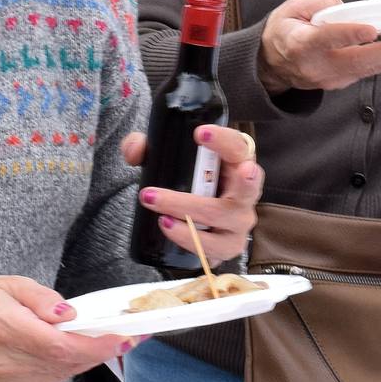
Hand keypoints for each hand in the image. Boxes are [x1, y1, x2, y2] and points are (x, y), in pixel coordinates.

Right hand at [0, 275, 133, 381]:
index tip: (124, 337)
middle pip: (69, 360)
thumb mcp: (6, 284)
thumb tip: (69, 313)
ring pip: (67, 371)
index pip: (59, 345)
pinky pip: (57, 378)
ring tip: (103, 336)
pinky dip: (71, 363)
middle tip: (128, 332)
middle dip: (102, 347)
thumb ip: (40, 297)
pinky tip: (71, 348)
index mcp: (4, 328)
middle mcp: (9, 362)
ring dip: (89, 354)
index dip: (96, 345)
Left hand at [123, 124, 262, 264]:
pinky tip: (170, 229)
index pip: (238, 147)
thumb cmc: (190, 183)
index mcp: (236, 163)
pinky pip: (214, 248)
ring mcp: (239, 223)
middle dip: (229, 182)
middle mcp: (245, 193)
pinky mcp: (228, 247)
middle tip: (183, 188)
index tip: (200, 133)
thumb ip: (147, 149)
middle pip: (244, 188)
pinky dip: (190, 240)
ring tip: (161, 216)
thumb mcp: (170, 161)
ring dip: (188, 215)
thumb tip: (135, 150)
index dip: (224, 139)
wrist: (196, 221)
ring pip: (222, 219)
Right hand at [258, 0, 380, 94]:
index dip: (349, 34)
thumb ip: (321, 2)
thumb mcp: (294, 6)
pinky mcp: (340, 83)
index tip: (372, 30)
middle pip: (357, 61)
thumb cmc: (285, 30)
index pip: (326, 39)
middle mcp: (316, 66)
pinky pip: (366, 70)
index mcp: (300, 43)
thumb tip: (351, 9)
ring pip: (367, 68)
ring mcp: (329, 79)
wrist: (272, 64)